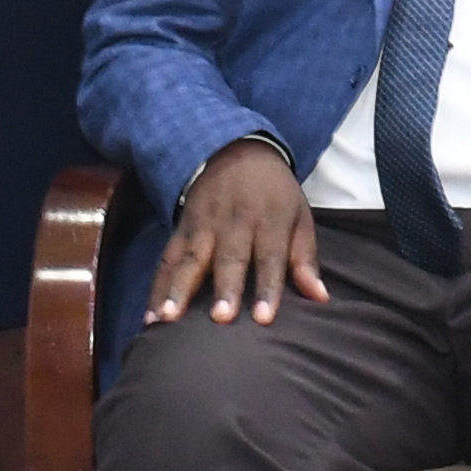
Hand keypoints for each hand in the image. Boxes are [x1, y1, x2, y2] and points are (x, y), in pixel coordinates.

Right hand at [148, 137, 326, 325]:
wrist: (234, 151)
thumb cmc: (274, 194)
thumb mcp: (299, 216)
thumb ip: (306, 259)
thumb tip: (321, 298)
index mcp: (269, 220)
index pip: (270, 257)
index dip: (267, 287)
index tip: (263, 318)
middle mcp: (234, 222)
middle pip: (229, 258)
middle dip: (224, 288)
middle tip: (220, 318)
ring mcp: (203, 225)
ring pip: (189, 259)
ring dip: (177, 290)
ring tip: (167, 319)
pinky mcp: (181, 229)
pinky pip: (166, 260)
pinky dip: (156, 288)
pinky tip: (149, 318)